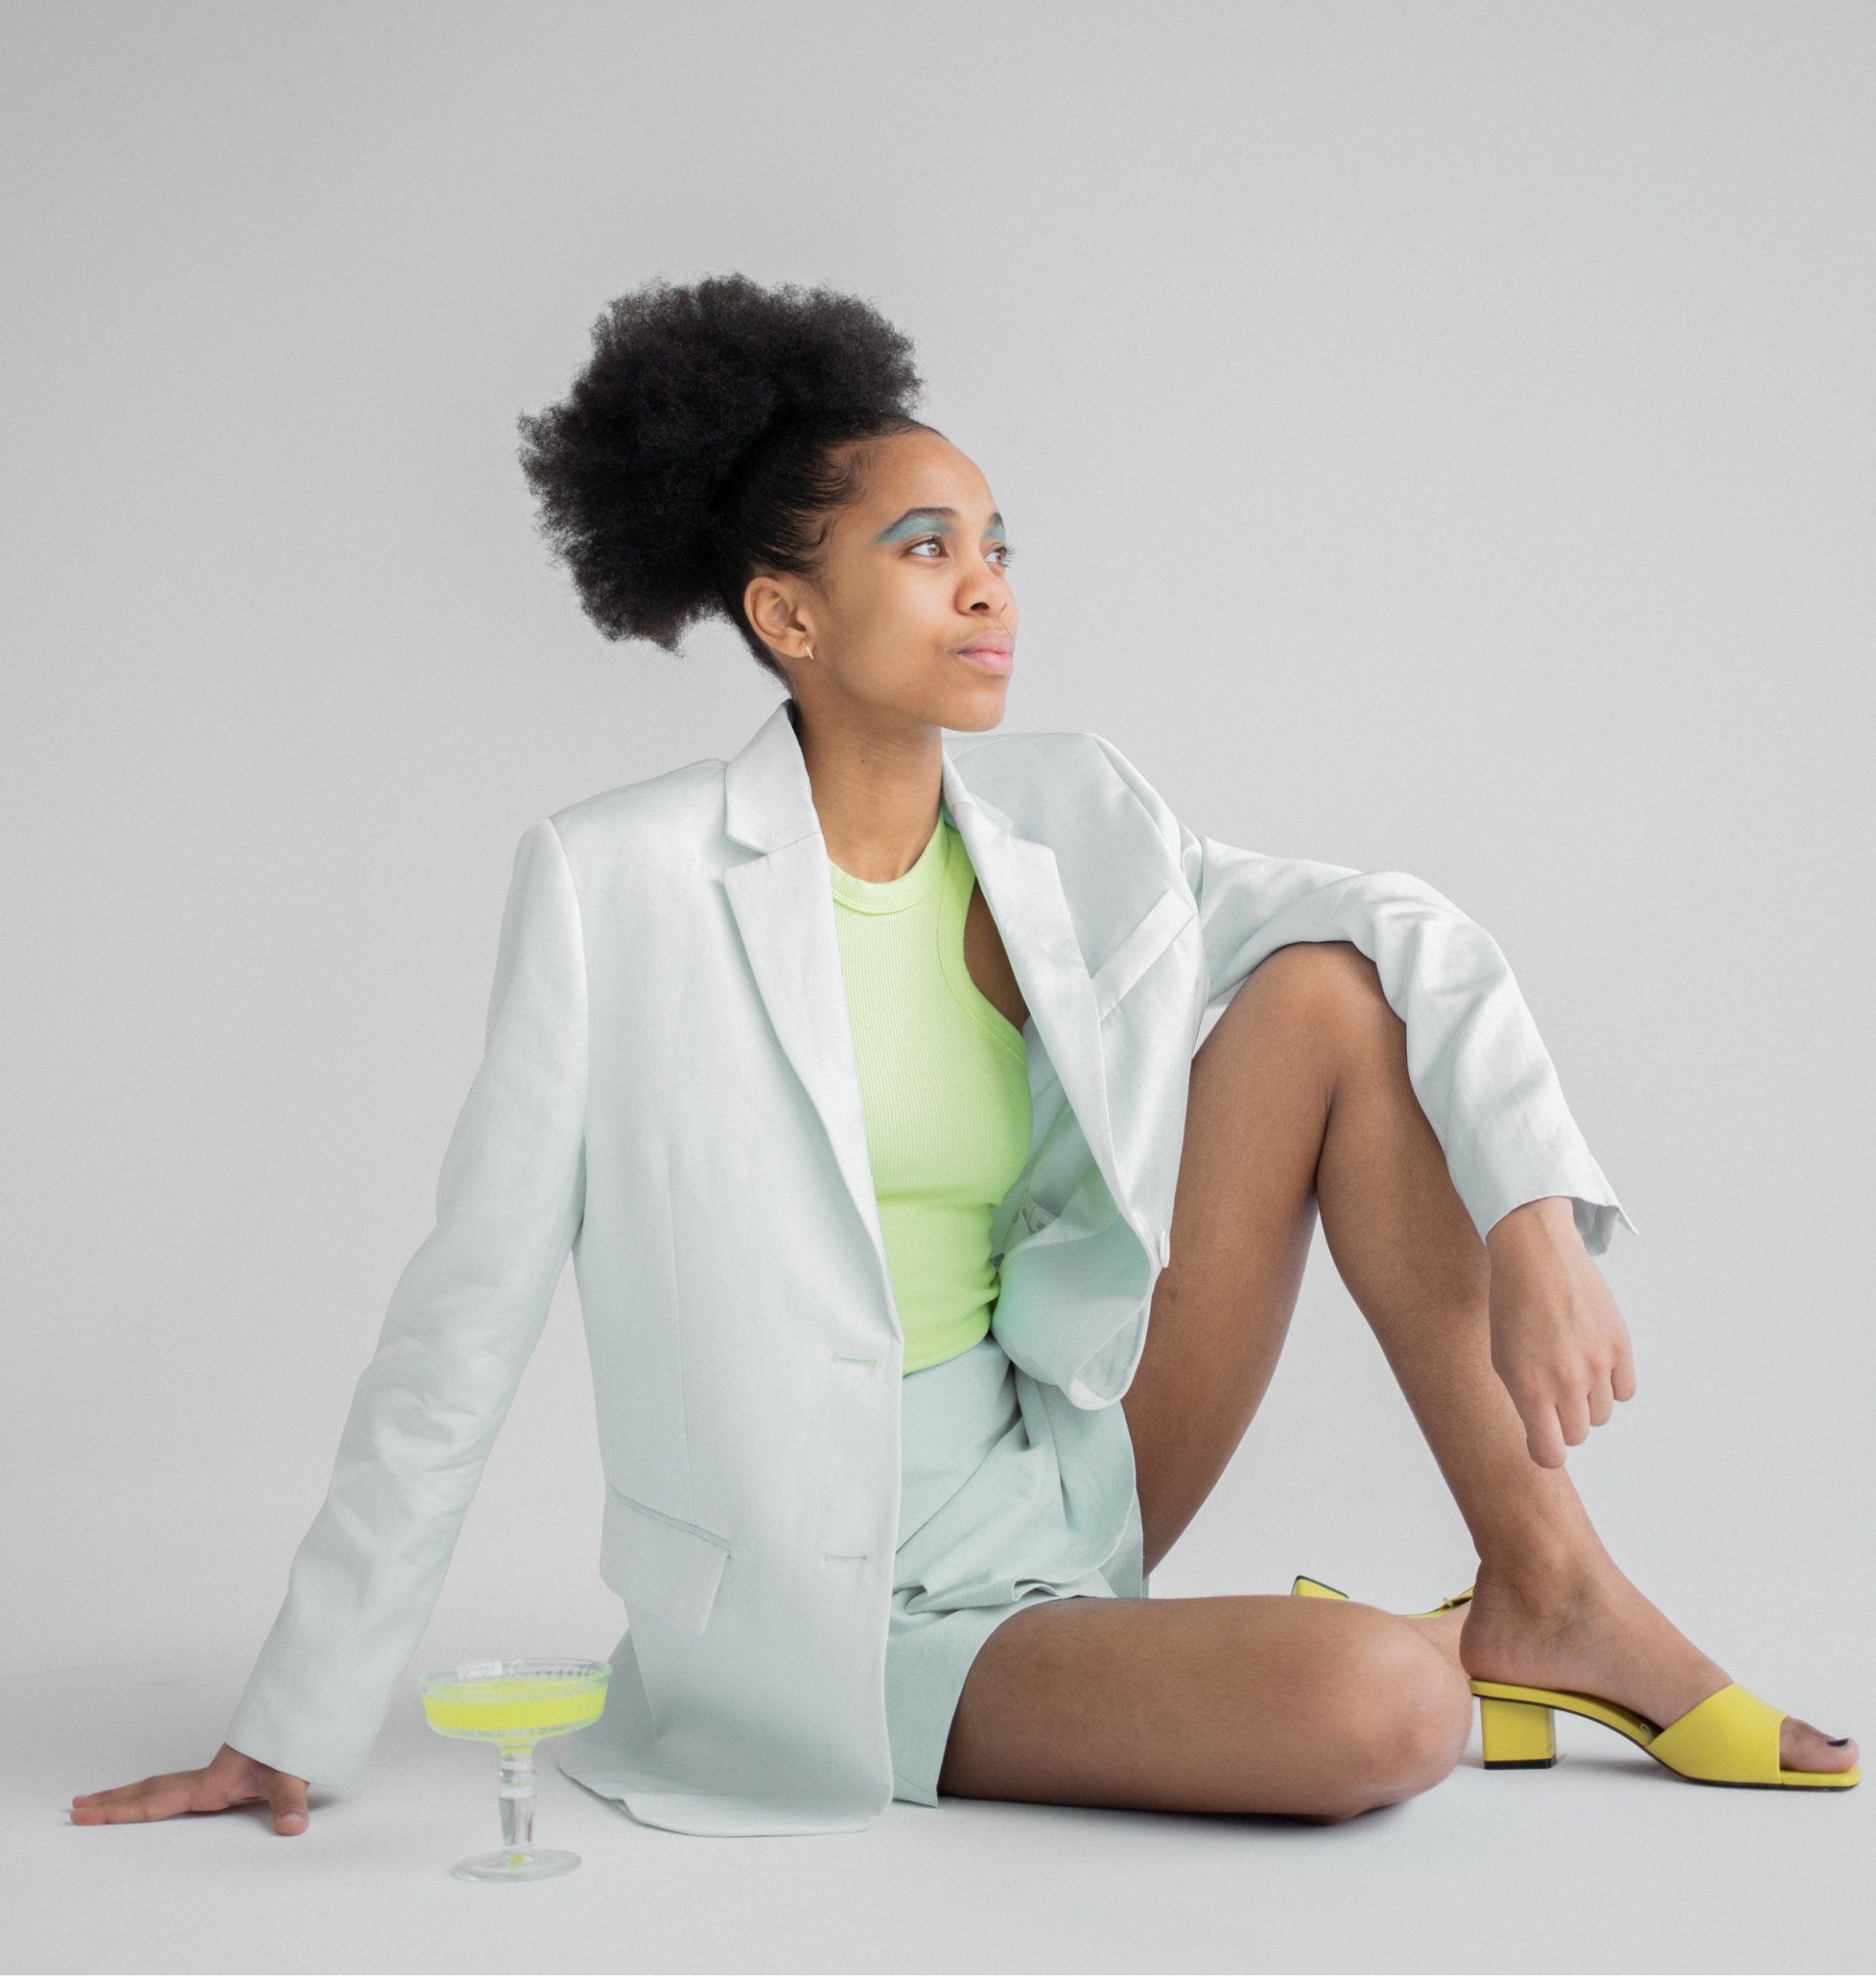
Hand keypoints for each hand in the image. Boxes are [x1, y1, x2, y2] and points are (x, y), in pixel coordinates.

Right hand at [70, 1742, 311, 1834]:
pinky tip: (152, 1798)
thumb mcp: (291, 1774)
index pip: (156, 1799)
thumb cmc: (295, 1743)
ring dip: (131, 1793)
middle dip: (112, 1801)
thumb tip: (290, 1826)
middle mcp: (207, 1779)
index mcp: (210, 1783)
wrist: (308, 1715)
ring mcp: (215, 1776)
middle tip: (75, 1807)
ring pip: (162, 1785)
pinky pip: (181, 1786)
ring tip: (100, 1802)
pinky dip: (157, 1792)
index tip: (84, 1813)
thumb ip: (289, 1801)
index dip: (119, 1809)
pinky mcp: (227, 1776)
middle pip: (149, 1789)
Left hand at [1486, 1196, 1636, 1468]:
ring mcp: (1598, 1364)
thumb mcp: (1503, 1358)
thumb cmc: (1512, 1307)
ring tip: (1570, 1369)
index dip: (1546, 1450)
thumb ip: (1524, 1401)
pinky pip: (1625, 1391)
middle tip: (1552, 1393)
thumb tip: (1545, 1435)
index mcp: (1531, 1388)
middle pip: (1577, 1434)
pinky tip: (1594, 1363)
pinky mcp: (1620, 1345)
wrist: (1536, 1257)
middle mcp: (1567, 1382)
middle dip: (1563, 1421)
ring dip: (1587, 1401)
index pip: (1551, 1452)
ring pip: (1601, 1414)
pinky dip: (1611, 1385)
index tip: (1542, 1440)